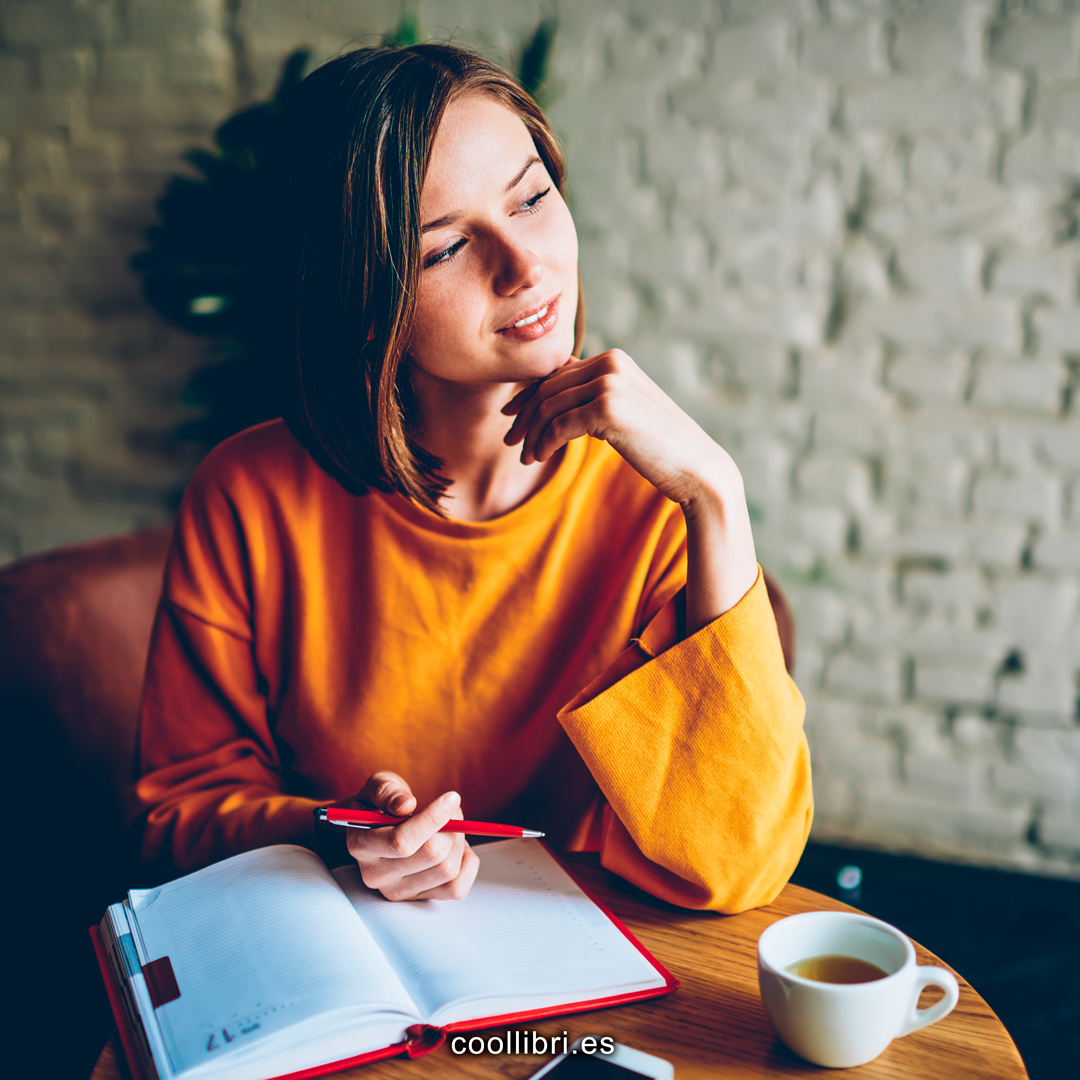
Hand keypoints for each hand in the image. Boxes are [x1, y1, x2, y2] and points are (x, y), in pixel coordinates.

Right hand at [340, 772, 479, 900]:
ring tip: (452, 827)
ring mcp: (398, 890)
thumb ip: (387, 791)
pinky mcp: (419, 898)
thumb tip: (405, 805)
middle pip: (431, 855)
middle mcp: (376, 874)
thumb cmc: (380, 803)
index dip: (432, 819)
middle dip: (451, 826)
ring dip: (459, 842)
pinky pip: (456, 889)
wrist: (377, 827)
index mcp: (361, 845)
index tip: (452, 798)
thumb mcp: (379, 786)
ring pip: (447, 870)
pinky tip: (458, 847)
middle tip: (453, 809)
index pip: (401, 842)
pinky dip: (467, 864)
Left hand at [503, 349, 757, 628]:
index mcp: (613, 360)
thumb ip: (593, 397)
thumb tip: (553, 398)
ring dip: (531, 435)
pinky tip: (539, 459)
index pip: (556, 372)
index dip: (527, 394)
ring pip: (548, 407)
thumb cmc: (659, 445)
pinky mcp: (607, 409)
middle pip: (546, 388)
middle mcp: (610, 364)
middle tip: (509, 441)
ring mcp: (609, 384)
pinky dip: (543, 443)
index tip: (510, 416)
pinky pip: (558, 425)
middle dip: (523, 417)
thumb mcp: (624, 411)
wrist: (696, 467)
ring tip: (525, 458)